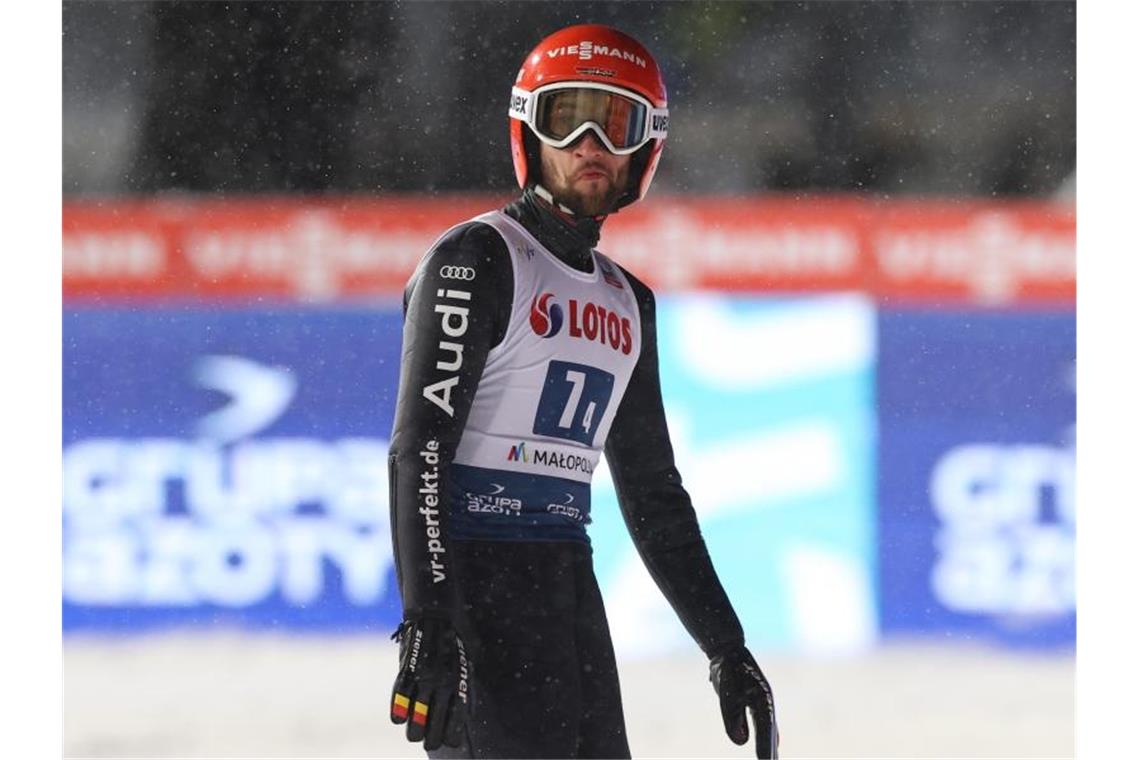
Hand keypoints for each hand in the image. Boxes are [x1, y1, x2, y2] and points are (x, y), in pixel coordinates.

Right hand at [390, 617, 470, 750]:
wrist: (435, 613)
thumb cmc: (454, 641)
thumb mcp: (468, 663)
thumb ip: (467, 688)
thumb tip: (468, 715)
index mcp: (459, 683)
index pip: (455, 724)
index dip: (451, 738)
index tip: (449, 741)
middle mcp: (442, 684)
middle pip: (434, 728)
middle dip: (432, 740)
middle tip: (429, 741)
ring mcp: (422, 678)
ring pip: (415, 721)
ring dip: (414, 732)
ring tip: (415, 735)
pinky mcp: (406, 671)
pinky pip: (399, 700)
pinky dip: (398, 713)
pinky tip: (400, 718)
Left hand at [709, 646, 778, 758]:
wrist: (728, 650)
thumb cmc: (729, 671)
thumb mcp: (728, 695)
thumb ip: (733, 718)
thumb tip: (740, 742)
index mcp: (763, 702)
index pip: (765, 732)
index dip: (766, 749)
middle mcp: (766, 702)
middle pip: (771, 732)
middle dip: (771, 750)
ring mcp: (762, 700)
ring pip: (768, 727)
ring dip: (771, 743)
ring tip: (773, 757)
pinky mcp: (755, 699)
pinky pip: (764, 721)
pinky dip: (767, 733)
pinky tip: (770, 740)